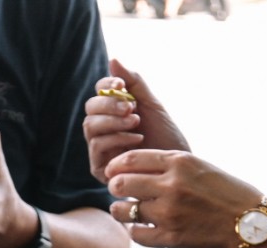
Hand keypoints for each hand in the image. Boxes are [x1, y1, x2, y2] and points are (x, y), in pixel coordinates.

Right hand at [83, 59, 188, 183]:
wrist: (176, 168)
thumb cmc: (166, 137)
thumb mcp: (152, 105)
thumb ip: (134, 83)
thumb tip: (113, 60)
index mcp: (112, 112)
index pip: (99, 92)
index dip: (106, 85)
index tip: (121, 85)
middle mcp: (102, 129)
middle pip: (90, 108)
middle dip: (109, 105)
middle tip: (131, 107)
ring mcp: (99, 148)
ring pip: (90, 126)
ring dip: (113, 121)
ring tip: (136, 122)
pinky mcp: (99, 168)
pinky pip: (97, 146)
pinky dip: (116, 138)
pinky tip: (137, 139)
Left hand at [103, 149, 262, 247]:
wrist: (253, 222)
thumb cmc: (225, 191)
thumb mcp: (198, 166)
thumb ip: (166, 164)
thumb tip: (128, 166)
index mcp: (180, 162)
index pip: (130, 159)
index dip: (115, 166)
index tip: (113, 171)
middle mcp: (172, 186)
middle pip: (120, 184)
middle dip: (115, 187)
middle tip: (119, 191)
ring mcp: (170, 213)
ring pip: (124, 210)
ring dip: (121, 210)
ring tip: (126, 210)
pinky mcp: (171, 238)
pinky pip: (136, 234)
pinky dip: (135, 231)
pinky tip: (141, 227)